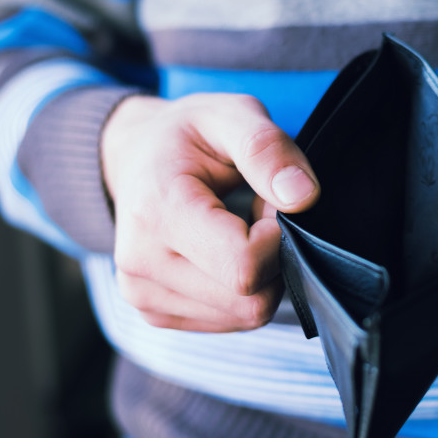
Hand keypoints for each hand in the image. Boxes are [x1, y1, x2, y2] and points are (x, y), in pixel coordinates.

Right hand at [101, 93, 319, 331]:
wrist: (134, 156)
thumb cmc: (187, 134)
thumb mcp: (229, 115)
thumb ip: (267, 149)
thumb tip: (303, 197)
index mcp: (157, 212)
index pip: (243, 267)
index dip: (276, 239)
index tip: (268, 203)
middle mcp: (141, 264)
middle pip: (249, 300)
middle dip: (271, 258)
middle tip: (256, 214)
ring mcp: (144, 296)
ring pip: (244, 316)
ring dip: (259, 275)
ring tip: (237, 228)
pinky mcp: (156, 314)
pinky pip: (229, 322)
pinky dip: (241, 290)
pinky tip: (223, 251)